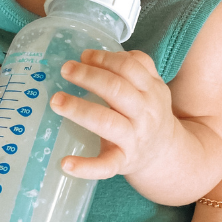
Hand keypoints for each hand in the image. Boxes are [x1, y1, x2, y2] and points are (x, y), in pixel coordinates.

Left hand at [49, 49, 176, 180]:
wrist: (164, 154)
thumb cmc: (148, 114)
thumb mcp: (152, 87)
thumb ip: (135, 66)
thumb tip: (93, 54)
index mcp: (151, 91)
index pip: (129, 68)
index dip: (104, 59)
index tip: (83, 56)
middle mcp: (145, 113)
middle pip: (117, 89)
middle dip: (89, 76)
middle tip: (66, 70)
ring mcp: (134, 139)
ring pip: (107, 123)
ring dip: (79, 109)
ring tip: (56, 101)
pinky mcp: (123, 162)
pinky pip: (105, 167)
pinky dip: (85, 167)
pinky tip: (65, 163)